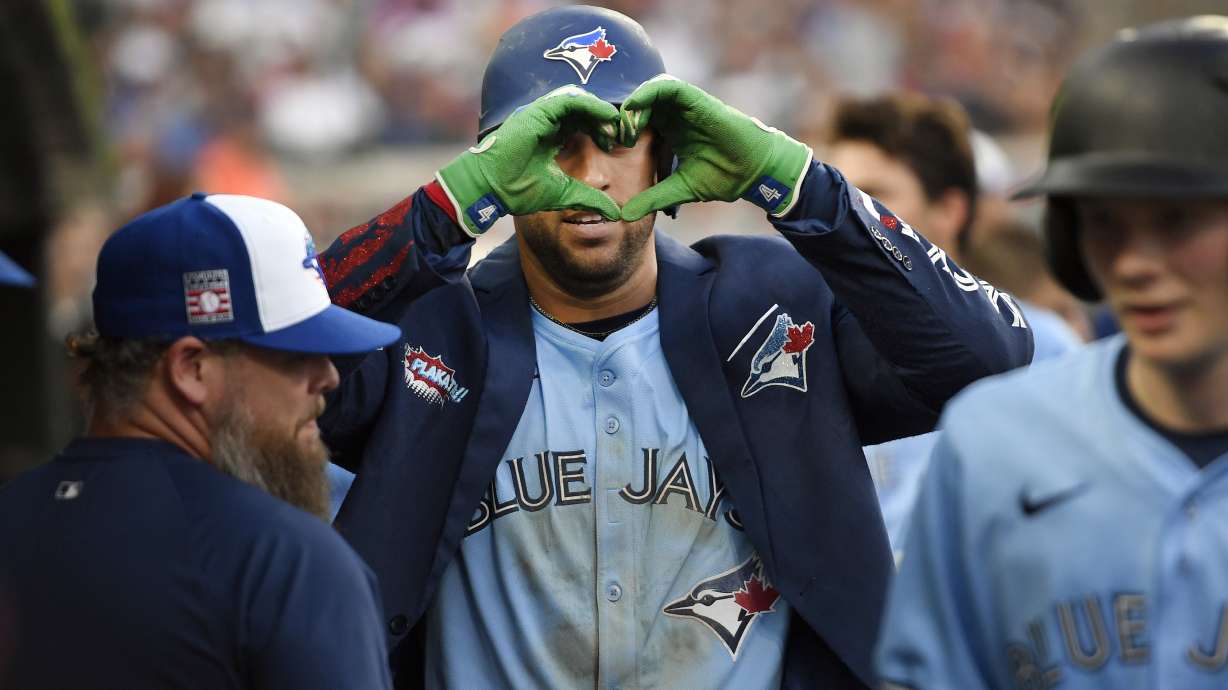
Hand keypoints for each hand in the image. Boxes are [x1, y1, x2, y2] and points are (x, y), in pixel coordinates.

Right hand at [436, 86, 622, 236]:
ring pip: (578, 100)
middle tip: (621, 134)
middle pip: (583, 109)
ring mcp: (540, 114)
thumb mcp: (564, 194)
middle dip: (604, 119)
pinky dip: (591, 105)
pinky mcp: (537, 112)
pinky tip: (606, 117)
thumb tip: (615, 212)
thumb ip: (589, 198)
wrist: (490, 190)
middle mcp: (545, 121)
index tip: (615, 143)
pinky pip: (570, 100)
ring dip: (600, 111)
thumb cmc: (517, 191)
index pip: (581, 123)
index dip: (600, 130)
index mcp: (549, 135)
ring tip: (615, 126)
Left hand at [617, 75, 812, 220]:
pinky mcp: (695, 99)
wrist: (753, 172)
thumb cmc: (722, 177)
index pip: (636, 122)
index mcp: (668, 131)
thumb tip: (624, 215)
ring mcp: (684, 106)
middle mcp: (674, 115)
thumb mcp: (679, 190)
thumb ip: (652, 198)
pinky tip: (635, 111)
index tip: (607, 149)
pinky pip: (666, 87)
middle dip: (620, 118)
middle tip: (610, 139)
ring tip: (624, 130)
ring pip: (648, 92)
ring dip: (631, 106)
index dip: (618, 131)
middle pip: (637, 104)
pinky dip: (647, 94)